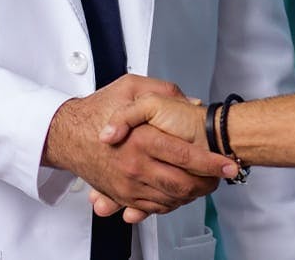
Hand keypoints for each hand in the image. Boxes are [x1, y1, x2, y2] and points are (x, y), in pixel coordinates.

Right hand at [43, 75, 231, 215]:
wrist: (65, 134)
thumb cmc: (98, 107)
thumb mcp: (130, 86)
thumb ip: (162, 90)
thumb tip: (191, 102)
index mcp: (142, 139)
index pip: (186, 156)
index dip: (212, 162)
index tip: (229, 163)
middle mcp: (135, 166)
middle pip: (182, 184)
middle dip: (208, 183)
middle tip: (222, 175)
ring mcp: (127, 185)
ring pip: (170, 199)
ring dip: (193, 195)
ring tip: (208, 183)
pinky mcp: (122, 196)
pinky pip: (153, 208)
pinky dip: (171, 203)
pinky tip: (182, 192)